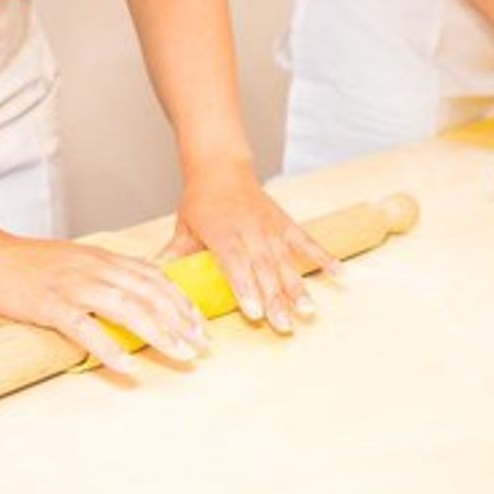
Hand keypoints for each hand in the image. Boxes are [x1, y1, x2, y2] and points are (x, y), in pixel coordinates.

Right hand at [0, 234, 208, 374]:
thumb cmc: (25, 264)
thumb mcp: (73, 261)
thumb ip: (102, 275)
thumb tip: (131, 296)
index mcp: (102, 258)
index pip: (154, 277)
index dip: (181, 300)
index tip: (200, 324)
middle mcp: (94, 268)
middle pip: (149, 293)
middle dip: (180, 321)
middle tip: (202, 346)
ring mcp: (73, 286)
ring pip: (127, 308)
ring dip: (159, 333)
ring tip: (180, 355)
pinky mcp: (50, 304)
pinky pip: (86, 328)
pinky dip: (110, 348)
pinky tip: (129, 366)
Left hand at [161, 159, 339, 333]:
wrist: (221, 166)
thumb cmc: (201, 200)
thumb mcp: (184, 226)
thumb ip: (174, 254)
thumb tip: (154, 277)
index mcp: (223, 233)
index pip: (235, 264)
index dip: (246, 289)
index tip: (254, 313)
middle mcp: (250, 231)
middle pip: (264, 270)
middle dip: (275, 300)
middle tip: (283, 327)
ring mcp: (271, 227)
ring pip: (286, 261)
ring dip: (297, 288)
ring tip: (307, 311)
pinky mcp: (285, 223)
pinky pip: (307, 242)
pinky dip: (323, 256)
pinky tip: (339, 274)